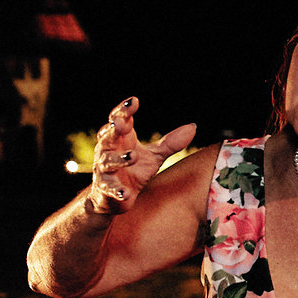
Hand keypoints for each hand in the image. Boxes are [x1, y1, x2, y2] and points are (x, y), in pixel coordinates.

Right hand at [89, 97, 195, 214]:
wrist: (116, 197)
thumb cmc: (135, 170)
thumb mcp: (154, 156)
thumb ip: (171, 143)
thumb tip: (193, 127)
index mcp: (120, 139)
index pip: (119, 120)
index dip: (124, 110)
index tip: (134, 101)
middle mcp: (108, 151)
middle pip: (107, 136)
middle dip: (114, 129)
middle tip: (123, 124)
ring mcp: (105, 170)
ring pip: (107, 161)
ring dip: (119, 158)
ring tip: (133, 156)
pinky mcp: (106, 189)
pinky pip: (109, 189)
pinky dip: (116, 191)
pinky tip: (124, 193)